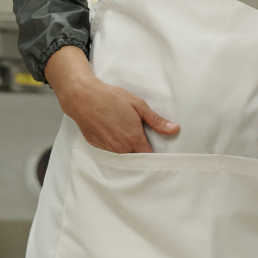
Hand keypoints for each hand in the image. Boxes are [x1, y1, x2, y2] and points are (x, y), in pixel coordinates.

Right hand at [43, 46, 178, 153]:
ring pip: (124, 158)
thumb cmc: (111, 98)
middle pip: (137, 160)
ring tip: (129, 141)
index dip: (155, 156)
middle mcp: (121, 148)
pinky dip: (115, 151)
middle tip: (144, 145)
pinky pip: (111, 155)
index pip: (149, 157)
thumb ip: (156, 120)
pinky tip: (115, 139)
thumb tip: (174, 130)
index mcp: (134, 139)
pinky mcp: (98, 147)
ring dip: (128, 153)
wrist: (83, 97)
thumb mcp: (137, 105)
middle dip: (141, 155)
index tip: (158, 152)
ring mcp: (108, 149)